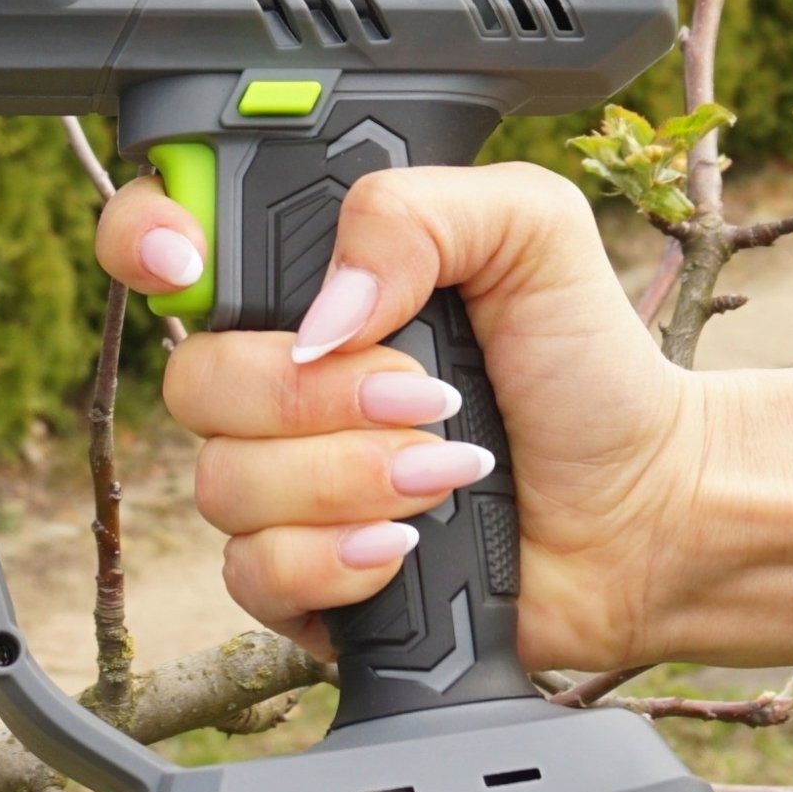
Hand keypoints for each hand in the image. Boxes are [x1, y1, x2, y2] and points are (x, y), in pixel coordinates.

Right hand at [97, 162, 792, 677]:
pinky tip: (408, 548)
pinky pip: (251, 572)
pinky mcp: (301, 578)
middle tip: (428, 396)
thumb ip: (418, 212)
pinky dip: (335, 560)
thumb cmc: (590, 366)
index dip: (144, 239)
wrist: (648, 509)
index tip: (187, 263)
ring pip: (222, 482)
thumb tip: (321, 312)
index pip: (166, 237)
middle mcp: (278, 376)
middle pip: (191, 378)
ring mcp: (282, 479)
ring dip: (348, 480)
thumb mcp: (530, 229)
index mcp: (310, 278)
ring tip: (448, 475)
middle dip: (315, 397)